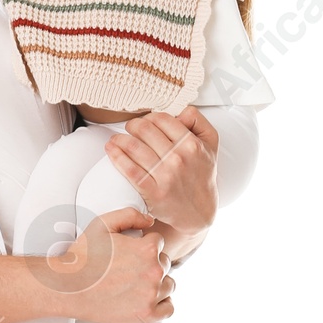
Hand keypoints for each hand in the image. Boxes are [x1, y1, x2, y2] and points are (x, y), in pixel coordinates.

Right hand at [46, 205, 173, 322]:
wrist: (67, 287)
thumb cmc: (81, 256)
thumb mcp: (102, 223)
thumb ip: (130, 215)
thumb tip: (150, 221)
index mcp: (147, 249)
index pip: (159, 243)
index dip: (145, 246)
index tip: (132, 254)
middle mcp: (153, 271)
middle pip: (165, 264)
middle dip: (151, 264)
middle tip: (131, 270)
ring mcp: (151, 294)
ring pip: (169, 285)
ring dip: (158, 283)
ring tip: (138, 285)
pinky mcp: (146, 314)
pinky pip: (168, 309)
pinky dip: (162, 304)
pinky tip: (148, 300)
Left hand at [105, 107, 218, 253]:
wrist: (198, 211)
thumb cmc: (201, 174)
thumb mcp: (211, 143)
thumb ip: (198, 121)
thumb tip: (179, 112)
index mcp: (191, 143)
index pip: (161, 119)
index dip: (149, 117)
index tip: (145, 122)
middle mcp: (178, 158)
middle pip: (144, 129)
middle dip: (132, 125)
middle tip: (129, 129)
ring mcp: (164, 175)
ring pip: (133, 146)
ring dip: (119, 139)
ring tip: (115, 139)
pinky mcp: (152, 191)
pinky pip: (128, 169)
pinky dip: (116, 155)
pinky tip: (111, 149)